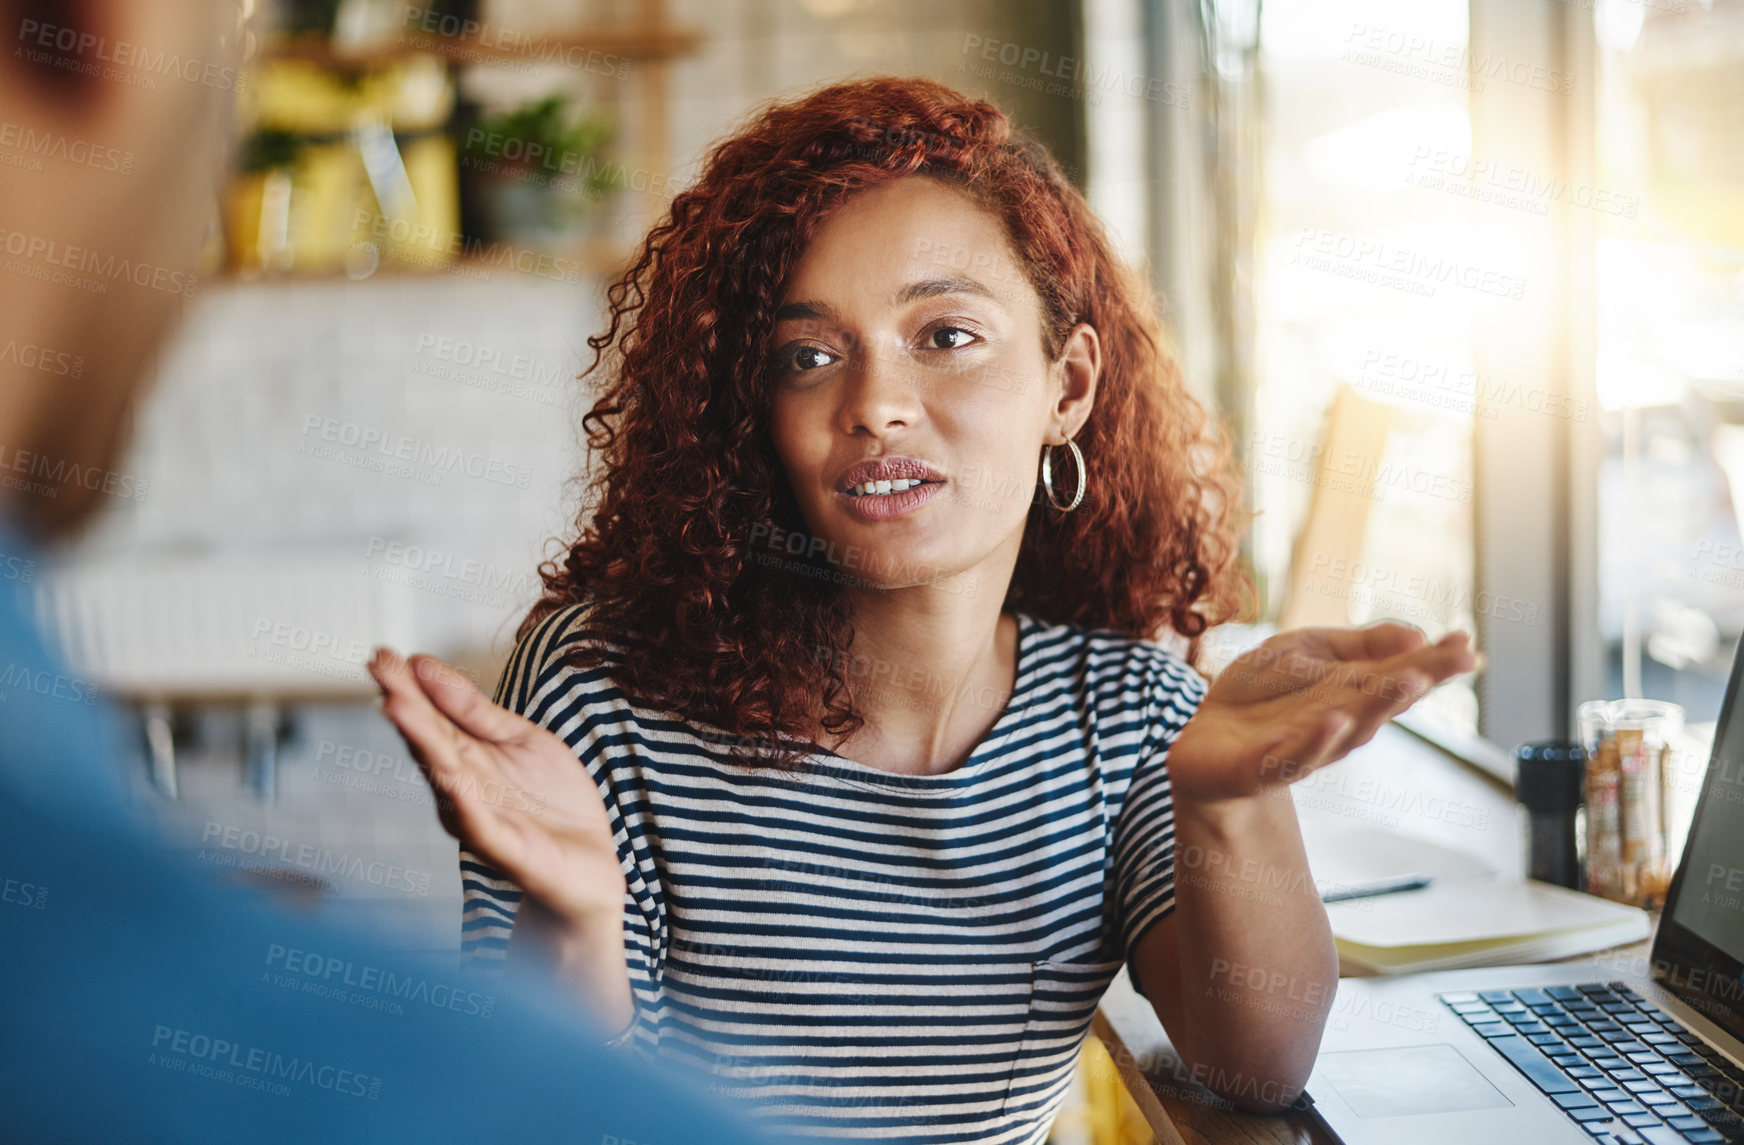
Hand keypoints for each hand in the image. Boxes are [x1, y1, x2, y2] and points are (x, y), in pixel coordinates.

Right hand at [366, 647, 625, 928]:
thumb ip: (474, 709)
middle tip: (379, 667)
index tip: (382, 653)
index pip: (431, 718)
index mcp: (466, 759)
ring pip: (445, 777)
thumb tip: (424, 664)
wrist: (590, 866)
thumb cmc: (551, 804)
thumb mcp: (519, 738)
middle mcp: (462, 789)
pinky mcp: (506, 849)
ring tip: (398, 705)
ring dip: (422, 743)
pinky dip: (463, 800)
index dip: (408, 686)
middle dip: (405, 704)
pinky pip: (479, 823)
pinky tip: (450, 775)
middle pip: (430, 742)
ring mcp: (480, 819)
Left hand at [1166, 622, 1481, 804]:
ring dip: (1380, 706)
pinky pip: (1293, 756)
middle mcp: (1338, 722)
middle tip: (1461, 661)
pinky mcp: (1262, 767)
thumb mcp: (1307, 652)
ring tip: (1411, 682)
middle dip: (1422, 680)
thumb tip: (1418, 635)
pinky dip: (1316, 742)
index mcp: (1350, 693)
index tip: (1469, 643)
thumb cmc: (1260, 697)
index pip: (1399, 673)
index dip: (1434, 661)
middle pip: (1383, 700)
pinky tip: (1335, 721)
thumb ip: (1359, 645)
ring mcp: (1304, 747)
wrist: (1202, 739)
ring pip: (1349, 729)